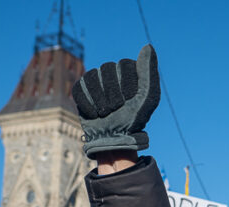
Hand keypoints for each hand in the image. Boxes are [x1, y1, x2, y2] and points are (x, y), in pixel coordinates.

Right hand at [72, 44, 159, 158]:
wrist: (114, 138)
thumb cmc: (134, 118)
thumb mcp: (148, 97)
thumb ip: (149, 72)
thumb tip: (147, 45)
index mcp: (129, 70)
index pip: (124, 65)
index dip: (128, 86)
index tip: (132, 101)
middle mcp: (111, 71)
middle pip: (107, 69)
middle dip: (113, 94)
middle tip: (118, 108)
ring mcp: (94, 79)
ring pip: (92, 78)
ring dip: (101, 101)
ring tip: (107, 112)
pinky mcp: (80, 89)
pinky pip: (79, 88)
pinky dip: (88, 104)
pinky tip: (95, 114)